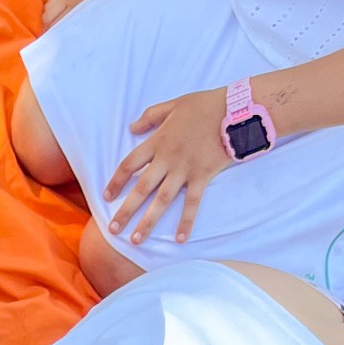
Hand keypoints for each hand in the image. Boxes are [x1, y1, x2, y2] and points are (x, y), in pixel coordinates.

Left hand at [103, 86, 229, 244]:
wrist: (236, 109)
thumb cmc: (205, 105)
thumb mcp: (174, 104)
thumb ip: (150, 116)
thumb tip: (131, 128)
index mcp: (158, 141)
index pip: (130, 165)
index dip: (116, 182)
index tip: (106, 197)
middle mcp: (167, 159)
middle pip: (141, 188)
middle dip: (126, 210)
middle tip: (113, 230)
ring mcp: (185, 170)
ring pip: (162, 200)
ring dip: (148, 221)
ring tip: (135, 240)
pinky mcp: (202, 177)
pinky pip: (193, 203)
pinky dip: (186, 221)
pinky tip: (179, 239)